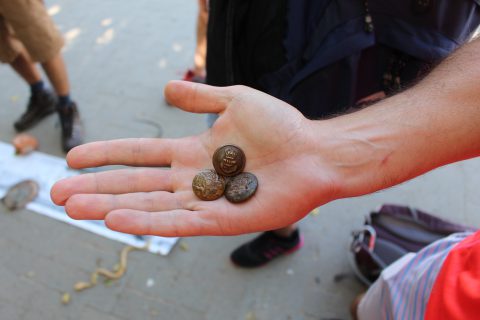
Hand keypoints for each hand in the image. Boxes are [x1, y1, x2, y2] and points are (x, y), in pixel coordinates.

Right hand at [51, 81, 336, 235]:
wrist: (314, 152)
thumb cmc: (280, 126)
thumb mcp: (235, 100)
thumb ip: (200, 97)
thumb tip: (166, 89)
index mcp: (192, 153)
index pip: (140, 154)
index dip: (107, 155)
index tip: (75, 157)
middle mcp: (192, 179)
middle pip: (136, 185)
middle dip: (98, 189)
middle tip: (59, 195)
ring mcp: (205, 201)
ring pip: (150, 206)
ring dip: (112, 208)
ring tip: (76, 209)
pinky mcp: (221, 220)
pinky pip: (179, 222)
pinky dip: (148, 222)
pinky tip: (118, 220)